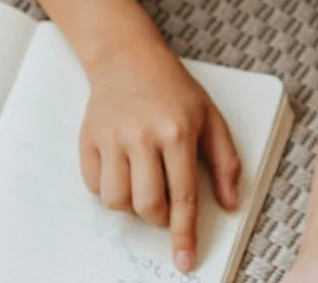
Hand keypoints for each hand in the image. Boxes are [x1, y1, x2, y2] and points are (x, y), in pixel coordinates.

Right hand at [79, 53, 242, 271]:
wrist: (128, 58)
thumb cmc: (173, 90)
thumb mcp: (211, 118)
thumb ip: (225, 162)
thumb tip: (229, 203)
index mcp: (177, 133)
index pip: (184, 197)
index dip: (184, 234)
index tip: (185, 259)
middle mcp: (142, 137)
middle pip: (147, 205)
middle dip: (157, 218)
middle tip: (164, 203)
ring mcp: (112, 138)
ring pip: (117, 201)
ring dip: (131, 205)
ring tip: (142, 182)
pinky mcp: (88, 139)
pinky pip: (95, 186)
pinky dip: (109, 188)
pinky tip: (122, 168)